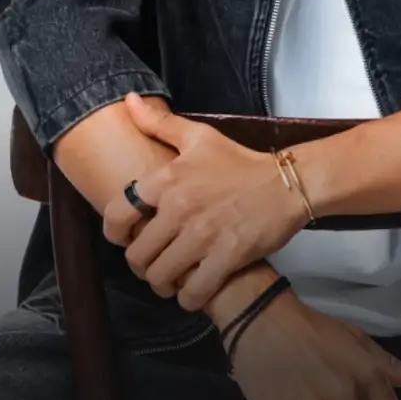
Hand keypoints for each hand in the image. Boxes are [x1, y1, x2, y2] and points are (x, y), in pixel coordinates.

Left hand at [101, 93, 308, 309]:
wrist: (285, 183)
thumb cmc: (240, 162)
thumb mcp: (200, 137)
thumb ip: (160, 123)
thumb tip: (129, 101)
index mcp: (168, 179)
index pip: (118, 214)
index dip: (115, 233)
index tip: (126, 237)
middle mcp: (180, 208)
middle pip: (138, 255)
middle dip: (143, 264)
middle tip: (154, 262)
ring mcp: (202, 235)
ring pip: (160, 277)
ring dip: (163, 283)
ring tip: (173, 278)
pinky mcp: (225, 257)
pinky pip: (192, 293)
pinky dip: (189, 297)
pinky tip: (194, 289)